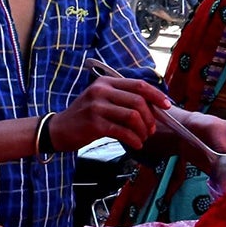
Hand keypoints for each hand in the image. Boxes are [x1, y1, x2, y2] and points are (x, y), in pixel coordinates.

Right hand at [51, 75, 167, 150]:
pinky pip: (122, 131)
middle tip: (152, 129)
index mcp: (106, 82)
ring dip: (143, 130)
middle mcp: (101, 91)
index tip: (167, 106)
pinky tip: (136, 144)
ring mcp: (97, 107)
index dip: (157, 95)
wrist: (58, 130)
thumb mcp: (101, 99)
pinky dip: (134, 139)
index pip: (139, 85)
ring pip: (133, 116)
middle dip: (151, 117)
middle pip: (138, 100)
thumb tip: (153, 106)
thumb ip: (122, 98)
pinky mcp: (94, 124)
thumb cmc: (84, 117)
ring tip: (143, 137)